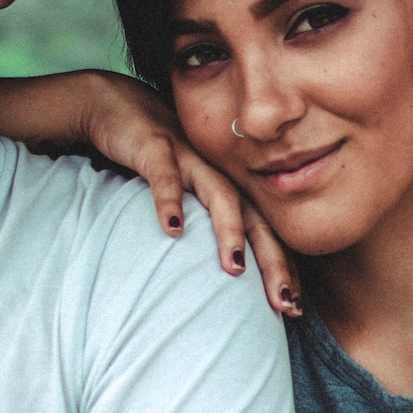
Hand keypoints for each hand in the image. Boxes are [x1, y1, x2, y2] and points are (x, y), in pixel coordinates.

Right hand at [71, 73, 301, 318]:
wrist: (117, 104)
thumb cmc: (155, 158)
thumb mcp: (182, 194)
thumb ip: (201, 228)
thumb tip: (218, 278)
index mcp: (229, 186)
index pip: (265, 232)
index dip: (281, 268)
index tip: (294, 308)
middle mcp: (218, 172)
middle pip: (255, 218)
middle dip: (273, 260)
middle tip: (284, 303)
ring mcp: (189, 157)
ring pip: (219, 194)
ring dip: (230, 231)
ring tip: (236, 269)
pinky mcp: (155, 145)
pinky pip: (164, 174)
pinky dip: (169, 201)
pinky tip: (173, 229)